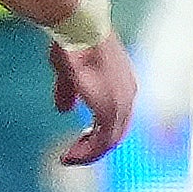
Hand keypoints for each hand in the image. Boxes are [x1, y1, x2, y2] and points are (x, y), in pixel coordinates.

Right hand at [49, 32, 135, 163]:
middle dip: (93, 146)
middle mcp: (127, 96)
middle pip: (115, 131)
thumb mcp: (69, 72)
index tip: (81, 140)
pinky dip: (88, 152)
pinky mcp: (110, 110)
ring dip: (89, 152)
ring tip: (69, 158)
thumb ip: (69, 92)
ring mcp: (122, 104)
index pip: (116, 117)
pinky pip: (103, 141)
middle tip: (73, 154)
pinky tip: (71, 156)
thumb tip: (64, 109)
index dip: (98, 131)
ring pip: (110, 140)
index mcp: (122, 86)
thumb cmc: (75, 45)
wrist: (80, 33)